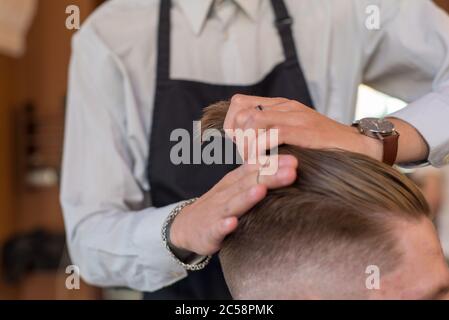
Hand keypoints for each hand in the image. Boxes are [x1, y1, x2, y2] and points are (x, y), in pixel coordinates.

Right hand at [169, 154, 297, 255]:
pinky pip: (217, 228)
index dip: (273, 164)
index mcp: (234, 181)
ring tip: (261, 190)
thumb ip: (256, 175)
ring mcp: (217, 212)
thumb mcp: (235, 187)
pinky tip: (232, 223)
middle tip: (291, 170)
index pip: (254, 169)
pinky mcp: (209, 231)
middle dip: (269, 176)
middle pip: (249, 183)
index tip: (294, 160)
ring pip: (234, 203)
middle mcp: (226, 193)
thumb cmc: (219, 205)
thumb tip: (289, 165)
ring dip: (247, 197)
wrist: (186, 226)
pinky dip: (224, 225)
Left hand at [224, 94, 382, 160]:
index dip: (230, 126)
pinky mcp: (307, 130)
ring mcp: (296, 116)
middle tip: (246, 158)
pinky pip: (273, 134)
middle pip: (240, 112)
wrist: (361, 146)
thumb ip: (272, 135)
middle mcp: (285, 106)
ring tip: (255, 164)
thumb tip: (245, 148)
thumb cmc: (325, 146)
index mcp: (280, 105)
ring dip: (248, 146)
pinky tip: (266, 165)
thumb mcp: (294, 135)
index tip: (237, 147)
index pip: (239, 104)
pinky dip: (263, 151)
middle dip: (236, 139)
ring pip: (253, 121)